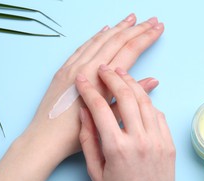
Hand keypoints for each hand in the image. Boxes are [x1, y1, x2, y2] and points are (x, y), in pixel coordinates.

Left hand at [20, 14, 163, 167]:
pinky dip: (96, 37)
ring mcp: (73, 66)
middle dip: (136, 28)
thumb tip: (153, 80)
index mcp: (101, 79)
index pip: (130, 50)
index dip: (146, 38)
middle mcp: (87, 67)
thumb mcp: (108, 118)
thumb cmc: (76, 134)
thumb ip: (129, 96)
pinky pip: (83, 47)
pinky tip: (103, 31)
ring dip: (117, 28)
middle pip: (117, 40)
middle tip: (151, 20)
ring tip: (131, 19)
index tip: (158, 28)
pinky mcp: (63, 70)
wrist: (45, 138)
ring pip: (100, 40)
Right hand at [77, 65, 187, 180]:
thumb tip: (83, 113)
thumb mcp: (95, 172)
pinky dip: (147, 103)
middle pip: (127, 96)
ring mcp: (158, 141)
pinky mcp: (169, 144)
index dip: (89, 90)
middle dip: (113, 77)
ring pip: (146, 101)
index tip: (83, 79)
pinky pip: (158, 115)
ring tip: (121, 74)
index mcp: (117, 148)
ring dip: (132, 84)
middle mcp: (140, 140)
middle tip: (103, 68)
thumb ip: (88, 140)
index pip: (101, 108)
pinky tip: (138, 98)